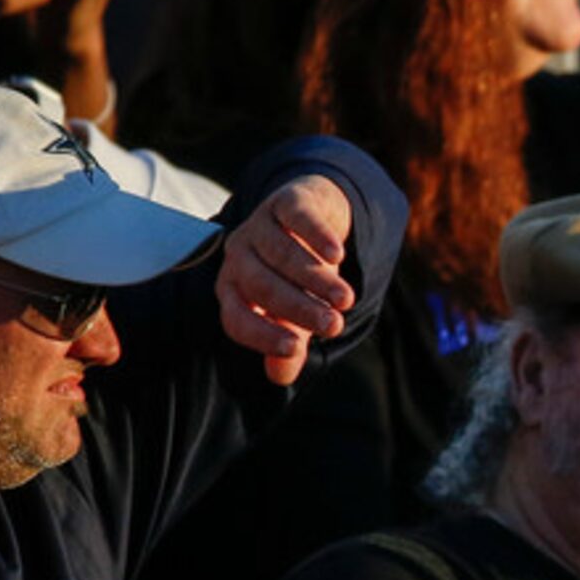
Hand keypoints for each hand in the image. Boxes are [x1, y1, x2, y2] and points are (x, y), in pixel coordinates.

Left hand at [215, 175, 354, 385]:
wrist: (315, 219)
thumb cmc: (301, 278)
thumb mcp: (296, 316)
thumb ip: (289, 347)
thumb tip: (279, 376)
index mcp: (234, 290)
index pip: (236, 318)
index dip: (262, 335)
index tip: (295, 348)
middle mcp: (239, 258)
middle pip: (261, 285)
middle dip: (299, 308)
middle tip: (334, 325)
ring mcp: (258, 227)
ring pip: (282, 254)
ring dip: (316, 279)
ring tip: (346, 299)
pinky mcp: (284, 202)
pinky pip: (297, 218)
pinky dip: (317, 236)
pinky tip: (338, 254)